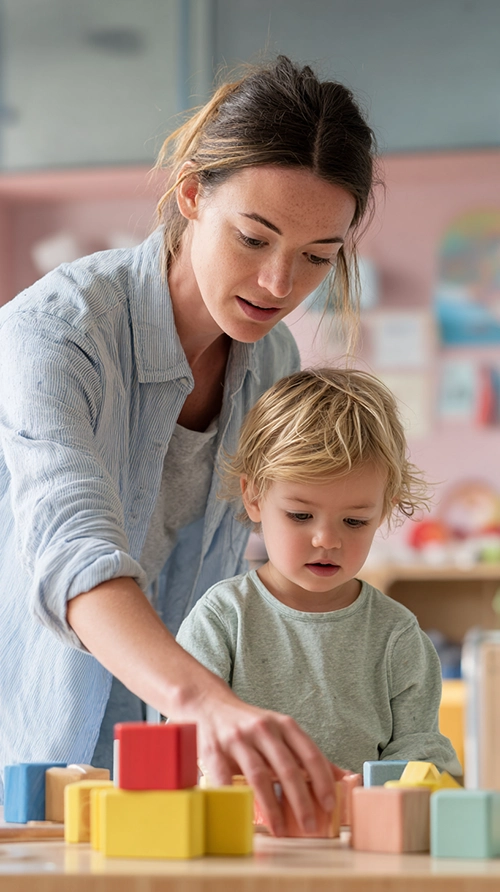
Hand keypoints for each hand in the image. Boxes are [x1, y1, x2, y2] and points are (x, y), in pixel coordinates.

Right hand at [189, 686, 337, 836]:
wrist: (209, 705)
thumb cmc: (250, 725)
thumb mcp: (281, 732)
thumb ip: (307, 755)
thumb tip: (344, 777)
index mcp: (284, 725)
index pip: (309, 753)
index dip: (322, 780)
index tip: (330, 805)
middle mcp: (263, 729)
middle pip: (287, 768)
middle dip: (301, 801)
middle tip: (310, 826)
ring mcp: (238, 739)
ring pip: (259, 776)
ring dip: (272, 807)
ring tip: (281, 830)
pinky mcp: (214, 750)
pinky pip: (226, 780)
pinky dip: (237, 801)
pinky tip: (244, 817)